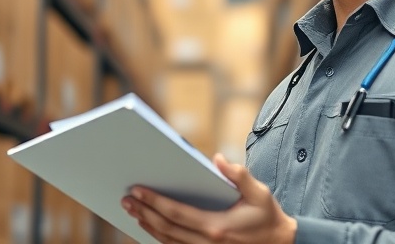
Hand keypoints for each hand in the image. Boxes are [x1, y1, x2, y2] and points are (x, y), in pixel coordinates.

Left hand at [121, 153, 296, 243]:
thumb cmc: (268, 217)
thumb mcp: (260, 193)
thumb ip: (239, 175)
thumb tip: (218, 159)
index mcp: (216, 226)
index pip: (176, 213)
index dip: (154, 202)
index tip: (137, 190)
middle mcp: (207, 243)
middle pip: (166, 228)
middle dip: (144, 212)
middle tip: (126, 199)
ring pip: (167, 241)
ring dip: (147, 226)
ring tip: (132, 211)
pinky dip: (159, 237)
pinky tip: (149, 226)